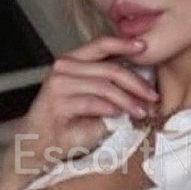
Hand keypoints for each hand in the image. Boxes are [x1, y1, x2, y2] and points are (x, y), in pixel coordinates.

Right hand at [0, 36, 158, 189]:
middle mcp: (63, 67)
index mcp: (73, 61)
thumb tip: (142, 84)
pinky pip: (92, 102)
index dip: (124, 44)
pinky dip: (109, 109)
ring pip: (104, 86)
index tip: (144, 48)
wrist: (38, 144)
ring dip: (127, 100)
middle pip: (109, 69)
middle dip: (136, 83)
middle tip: (152, 96)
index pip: (100, 45)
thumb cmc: (68, 123)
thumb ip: (111, 87)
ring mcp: (58, 83)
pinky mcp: (57, 102)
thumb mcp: (94, 100)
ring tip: (141, 111)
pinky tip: (119, 115)